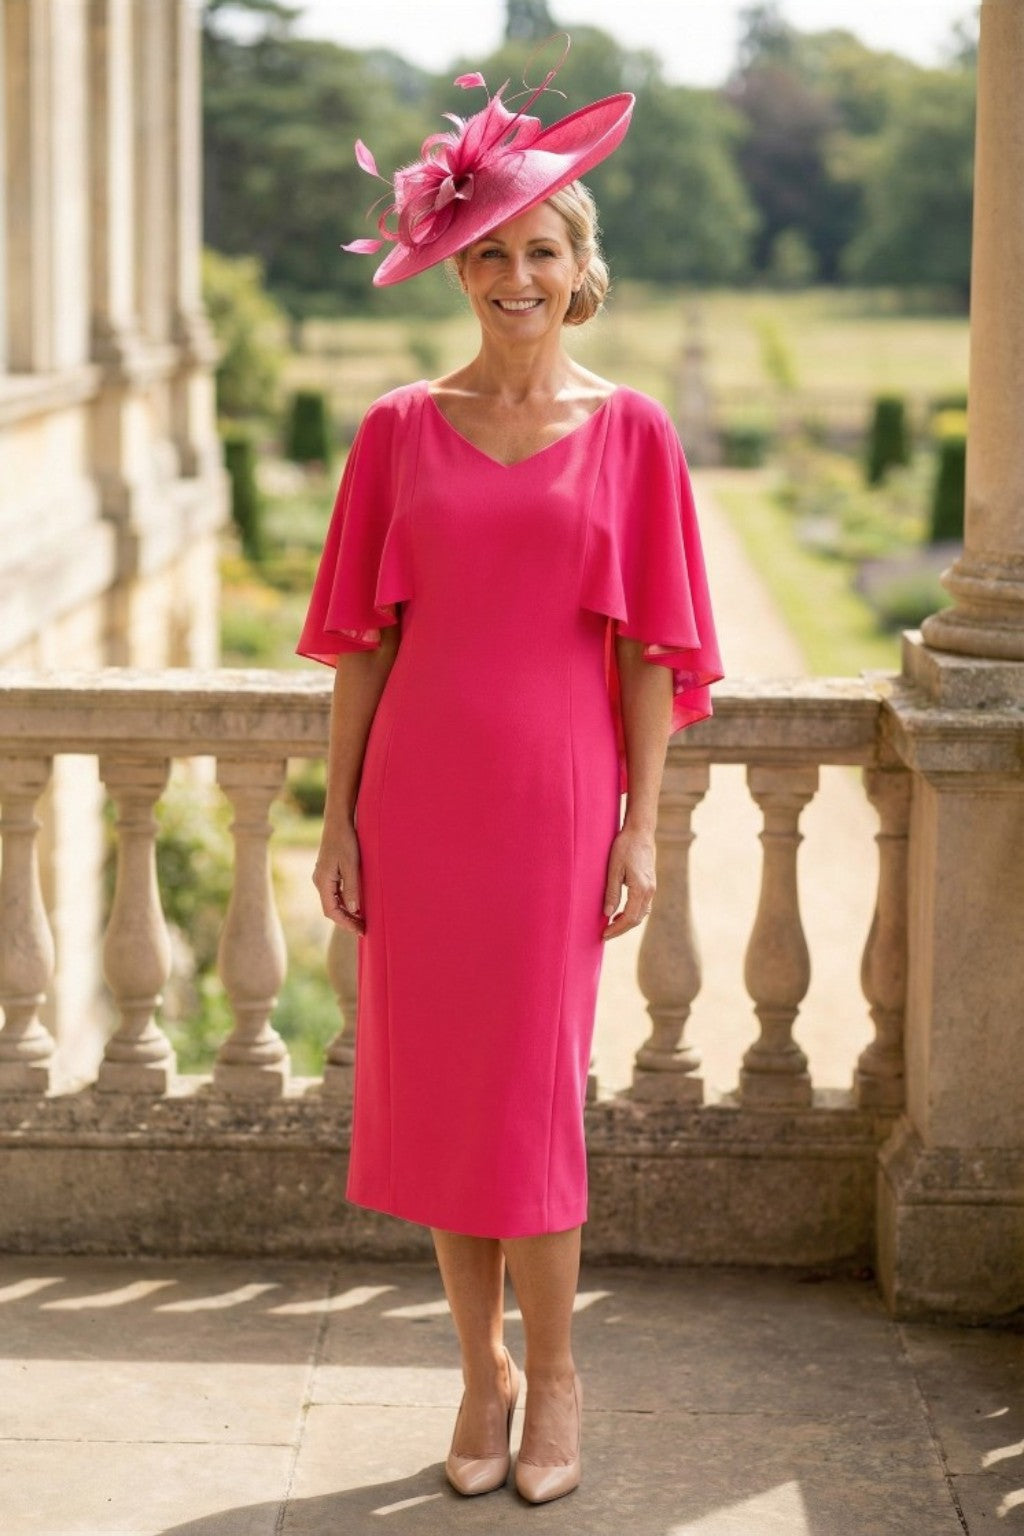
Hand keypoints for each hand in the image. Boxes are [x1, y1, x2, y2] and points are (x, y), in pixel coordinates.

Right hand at [312, 820, 365, 933]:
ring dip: (346, 912)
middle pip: (330, 909)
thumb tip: (353, 909)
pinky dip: (344, 902)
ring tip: (361, 920)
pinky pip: (334, 893)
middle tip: (363, 929)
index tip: (360, 930)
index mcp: (323, 881)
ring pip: (332, 902)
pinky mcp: (328, 872)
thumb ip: (352, 888)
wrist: (338, 822)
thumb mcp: (351, 865)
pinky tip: (356, 905)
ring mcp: (323, 877)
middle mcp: (320, 881)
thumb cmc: (345, 841)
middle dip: (346, 920)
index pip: (331, 911)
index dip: (345, 923)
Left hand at [601, 826, 655, 941]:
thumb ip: (612, 892)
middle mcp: (649, 891)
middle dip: (621, 929)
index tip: (604, 934)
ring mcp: (652, 888)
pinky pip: (643, 905)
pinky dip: (633, 913)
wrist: (640, 831)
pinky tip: (621, 912)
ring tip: (611, 925)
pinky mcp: (650, 883)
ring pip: (642, 913)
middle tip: (605, 934)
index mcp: (641, 889)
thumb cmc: (625, 847)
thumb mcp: (613, 869)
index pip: (630, 918)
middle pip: (637, 919)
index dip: (617, 929)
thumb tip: (607, 914)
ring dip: (627, 922)